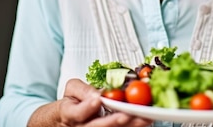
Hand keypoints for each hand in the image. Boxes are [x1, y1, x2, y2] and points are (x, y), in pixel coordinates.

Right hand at [28, 78, 152, 126]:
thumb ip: (82, 89)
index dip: (87, 107)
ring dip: (130, 126)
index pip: (76, 113)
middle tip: (128, 114)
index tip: (97, 99)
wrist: (67, 120)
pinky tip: (145, 122)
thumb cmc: (72, 103)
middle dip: (115, 121)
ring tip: (145, 118)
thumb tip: (98, 93)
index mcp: (70, 114)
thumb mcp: (72, 90)